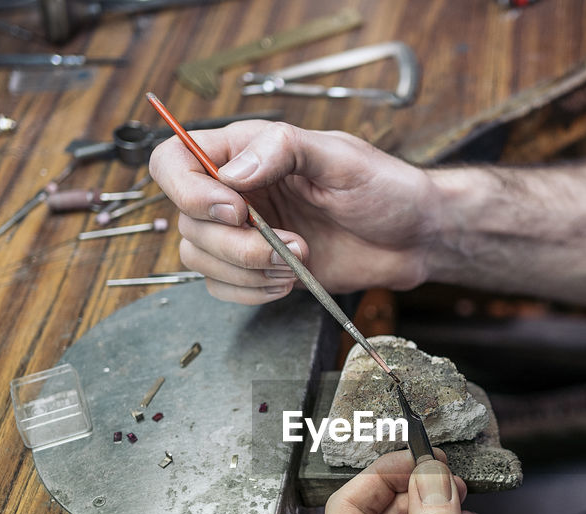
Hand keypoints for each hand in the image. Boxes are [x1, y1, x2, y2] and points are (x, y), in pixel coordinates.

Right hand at [149, 121, 440, 304]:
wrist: (412, 238)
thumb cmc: (384, 189)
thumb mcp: (340, 157)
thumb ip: (284, 150)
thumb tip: (233, 170)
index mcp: (246, 150)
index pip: (173, 161)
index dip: (188, 190)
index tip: (235, 209)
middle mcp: (236, 190)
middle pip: (186, 220)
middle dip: (234, 244)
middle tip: (286, 246)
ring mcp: (244, 231)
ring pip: (199, 257)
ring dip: (245, 271)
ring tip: (295, 263)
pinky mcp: (257, 267)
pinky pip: (221, 286)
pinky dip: (249, 292)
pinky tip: (286, 282)